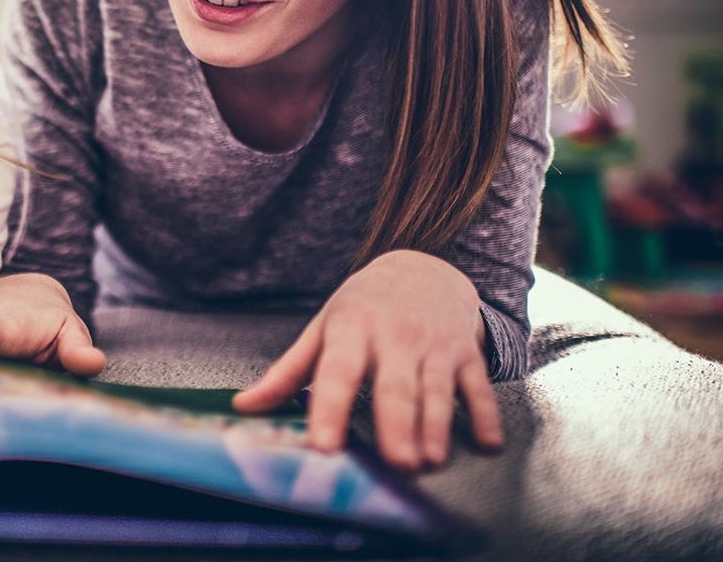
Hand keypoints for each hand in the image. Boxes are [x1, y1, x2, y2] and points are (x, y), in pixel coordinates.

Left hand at [232, 250, 502, 470]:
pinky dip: (485, 415)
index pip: (337, 373)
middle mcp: (394, 337)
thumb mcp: (323, 330)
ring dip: (437, 426)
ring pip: (437, 389)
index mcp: (351, 331)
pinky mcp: (466, 352)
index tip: (325, 445)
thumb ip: (287, 373)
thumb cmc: (363, 308)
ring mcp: (434, 344)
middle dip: (397, 425)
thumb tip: (244, 406)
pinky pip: (478, 386)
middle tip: (397, 463)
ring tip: (431, 460)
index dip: (329, 408)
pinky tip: (487, 443)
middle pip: (395, 386)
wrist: (423, 267)